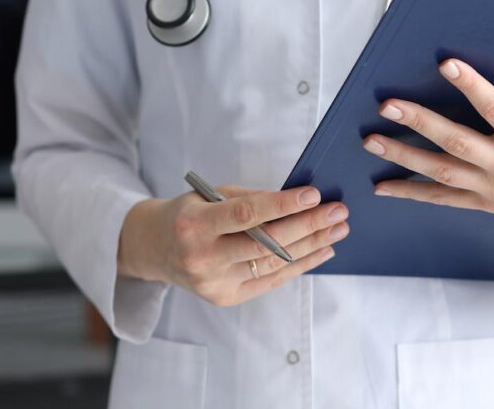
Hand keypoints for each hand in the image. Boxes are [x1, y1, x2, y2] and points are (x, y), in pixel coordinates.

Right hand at [118, 185, 347, 305]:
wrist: (155, 248)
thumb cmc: (189, 213)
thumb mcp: (210, 196)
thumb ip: (250, 199)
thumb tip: (299, 201)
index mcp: (193, 225)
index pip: (245, 215)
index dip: (282, 205)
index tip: (313, 195)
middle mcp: (202, 258)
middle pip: (265, 244)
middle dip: (308, 226)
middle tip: (338, 211)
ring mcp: (214, 283)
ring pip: (273, 264)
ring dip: (311, 245)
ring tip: (337, 229)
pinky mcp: (226, 298)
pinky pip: (271, 281)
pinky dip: (300, 265)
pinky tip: (322, 250)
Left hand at [362, 50, 493, 259]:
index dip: (472, 86)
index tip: (447, 65)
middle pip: (455, 142)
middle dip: (419, 123)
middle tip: (387, 105)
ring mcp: (493, 189)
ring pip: (440, 171)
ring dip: (403, 155)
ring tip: (371, 140)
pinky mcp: (486, 205)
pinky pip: (442, 199)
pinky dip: (411, 193)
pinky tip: (383, 186)